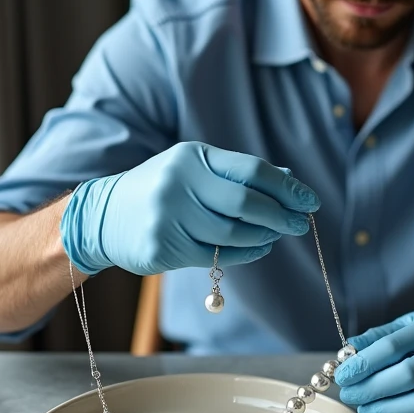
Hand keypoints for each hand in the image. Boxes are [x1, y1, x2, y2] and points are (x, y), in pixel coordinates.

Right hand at [60, 141, 318, 275]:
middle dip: (282, 216)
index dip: (287, 187)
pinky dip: (245, 254)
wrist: (103, 215)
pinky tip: (259, 248)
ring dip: (264, 237)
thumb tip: (289, 178)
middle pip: (246, 203)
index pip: (252, 170)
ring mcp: (168, 217)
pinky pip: (217, 256)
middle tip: (302, 224)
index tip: (310, 201)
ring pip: (233, 234)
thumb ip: (240, 173)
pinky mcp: (162, 248)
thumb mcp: (196, 168)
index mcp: (192, 157)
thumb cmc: (163, 188)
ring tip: (277, 235)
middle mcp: (178, 183)